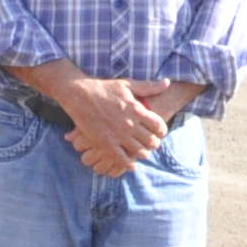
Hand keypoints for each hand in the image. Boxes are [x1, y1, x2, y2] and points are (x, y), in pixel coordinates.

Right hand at [49, 70, 166, 174]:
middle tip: (151, 143)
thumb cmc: (104, 88)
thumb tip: (167, 83)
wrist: (79, 95)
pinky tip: (130, 163)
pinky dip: (129, 164)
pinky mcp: (105, 143)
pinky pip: (122, 159)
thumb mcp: (127, 85)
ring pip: (140, 152)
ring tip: (141, 151)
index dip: (162, 131)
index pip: (159, 126)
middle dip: (154, 144)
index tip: (159, 132)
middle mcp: (129, 124)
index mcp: (136, 110)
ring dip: (143, 153)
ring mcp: (118, 135)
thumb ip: (148, 86)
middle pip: (151, 141)